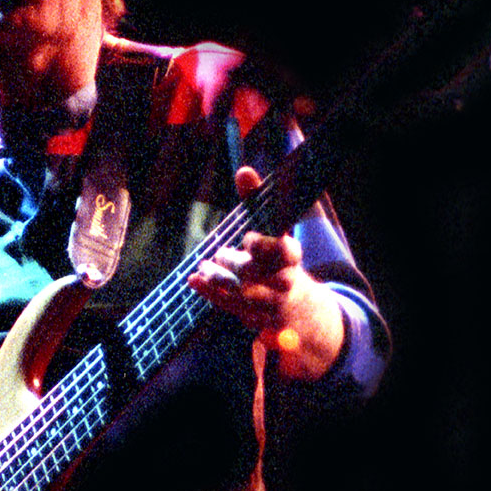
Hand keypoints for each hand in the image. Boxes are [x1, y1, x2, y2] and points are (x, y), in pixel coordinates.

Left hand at [188, 166, 344, 380]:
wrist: (297, 308)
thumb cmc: (278, 259)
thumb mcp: (273, 229)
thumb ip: (257, 201)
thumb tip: (243, 171)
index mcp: (291, 257)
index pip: (282, 251)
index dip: (263, 245)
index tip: (248, 239)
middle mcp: (284, 282)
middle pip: (257, 273)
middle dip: (235, 263)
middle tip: (220, 253)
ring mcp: (270, 303)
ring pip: (241, 293)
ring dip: (218, 279)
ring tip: (203, 267)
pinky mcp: (255, 319)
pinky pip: (230, 307)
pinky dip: (209, 293)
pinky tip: (193, 280)